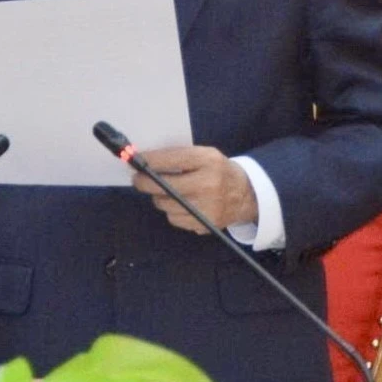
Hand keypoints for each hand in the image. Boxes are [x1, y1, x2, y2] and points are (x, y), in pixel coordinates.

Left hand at [133, 146, 255, 232]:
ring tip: (165, 192)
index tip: (135, 161)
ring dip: (159, 198)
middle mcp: (208, 184)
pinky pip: (174, 219)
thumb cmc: (219, 171)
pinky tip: (180, 204)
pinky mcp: (204, 225)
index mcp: (209, 161)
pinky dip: (172, 211)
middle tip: (138, 179)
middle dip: (144, 182)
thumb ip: (180, 157)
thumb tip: (146, 162)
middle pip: (164, 186)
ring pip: (165, 205)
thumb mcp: (205, 156)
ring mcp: (207, 207)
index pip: (173, 159)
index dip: (150, 161)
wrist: (246, 194)